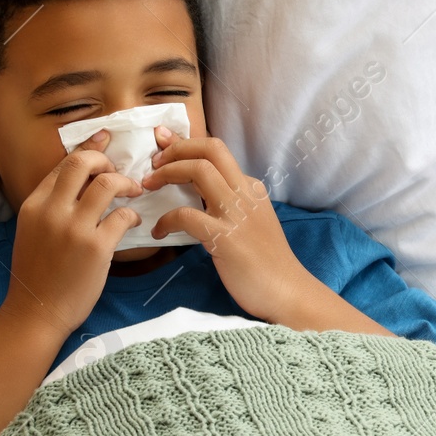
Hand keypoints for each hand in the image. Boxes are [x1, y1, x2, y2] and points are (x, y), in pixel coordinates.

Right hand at [0, 130, 143, 339]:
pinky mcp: (97, 248)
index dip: (88, 149)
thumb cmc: (38, 274)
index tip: (105, 139)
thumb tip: (79, 181)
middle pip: (83, 163)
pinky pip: (123, 216)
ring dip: (126, 183)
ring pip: (108, 184)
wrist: (36, 312)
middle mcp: (52, 211)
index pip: (64, 165)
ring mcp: (74, 229)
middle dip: (105, 158)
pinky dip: (133, 214)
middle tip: (118, 169)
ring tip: (133, 192)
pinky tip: (134, 221)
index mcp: (34, 205)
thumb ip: (51, 205)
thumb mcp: (33, 231)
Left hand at [143, 128, 315, 321]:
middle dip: (176, 148)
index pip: (217, 151)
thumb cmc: (267, 263)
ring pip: (199, 171)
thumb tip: (202, 194)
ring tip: (149, 187)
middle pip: (210, 149)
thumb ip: (233, 203)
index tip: (163, 143)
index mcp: (251, 188)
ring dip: (167, 173)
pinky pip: (186, 215)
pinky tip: (158, 232)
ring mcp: (237, 214)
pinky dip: (166, 220)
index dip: (186, 143)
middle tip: (154, 163)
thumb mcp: (253, 221)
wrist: (287, 292)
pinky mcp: (226, 238)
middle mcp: (246, 193)